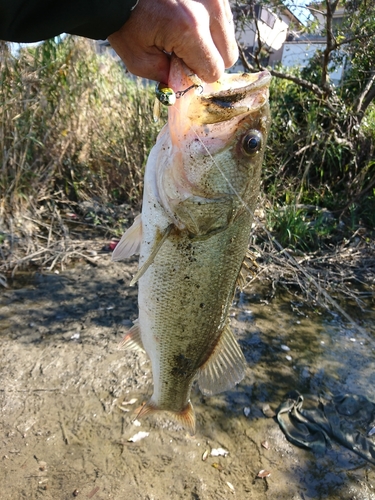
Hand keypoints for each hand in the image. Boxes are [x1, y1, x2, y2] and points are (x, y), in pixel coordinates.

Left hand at [107, 0, 237, 82]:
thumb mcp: (138, 59)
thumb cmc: (125, 21)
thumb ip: (165, 77)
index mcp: (190, 30)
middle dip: (208, 60)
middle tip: (183, 53)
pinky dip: (208, 23)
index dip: (198, 75)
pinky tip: (186, 19)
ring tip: (182, 33)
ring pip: (228, 35)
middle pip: (229, 55)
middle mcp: (208, 8)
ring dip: (210, 41)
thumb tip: (184, 86)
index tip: (180, 67)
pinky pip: (222, 16)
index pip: (214, 71)